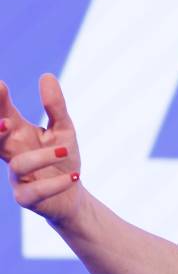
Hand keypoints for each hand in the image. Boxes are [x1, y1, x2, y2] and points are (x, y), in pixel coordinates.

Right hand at [0, 74, 83, 225]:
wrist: (72, 196)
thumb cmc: (63, 159)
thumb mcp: (63, 130)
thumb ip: (55, 107)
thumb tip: (46, 76)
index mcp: (18, 135)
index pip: (3, 115)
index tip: (0, 85)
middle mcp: (13, 154)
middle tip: (6, 121)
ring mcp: (18, 177)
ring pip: (19, 166)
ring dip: (41, 157)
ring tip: (65, 150)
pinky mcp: (27, 198)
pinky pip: (35, 192)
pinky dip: (54, 184)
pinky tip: (74, 177)